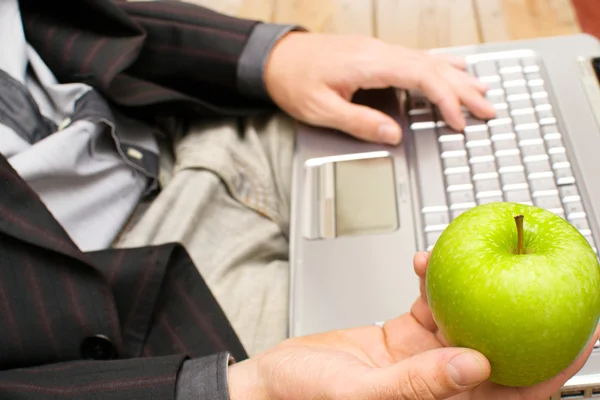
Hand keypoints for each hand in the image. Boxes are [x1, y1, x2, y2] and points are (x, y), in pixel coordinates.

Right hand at [228, 252, 599, 399]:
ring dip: (470, 285)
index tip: (581, 335)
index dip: (553, 368)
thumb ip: (418, 383)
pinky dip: (432, 281)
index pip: (513, 391)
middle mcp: (439, 384)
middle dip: (522, 313)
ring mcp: (422, 359)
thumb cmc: (305, 398)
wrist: (274, 382)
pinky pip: (431, 304)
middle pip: (499, 348)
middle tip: (543, 274)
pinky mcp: (403, 337)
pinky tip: (423, 265)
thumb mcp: (360, 393)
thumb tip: (476, 364)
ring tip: (464, 254)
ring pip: (466, 318)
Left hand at [264, 33, 495, 144]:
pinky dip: (439, 67)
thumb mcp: (321, 109)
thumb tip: (393, 134)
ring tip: (482, 91)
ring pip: (428, 60)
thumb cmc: (295, 81)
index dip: (446, 100)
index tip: (460, 122)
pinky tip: (451, 69)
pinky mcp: (375, 54)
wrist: (277, 58)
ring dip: (457, 77)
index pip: (422, 78)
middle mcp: (380, 53)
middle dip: (464, 90)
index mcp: (370, 64)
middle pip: (433, 67)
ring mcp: (379, 51)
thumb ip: (359, 122)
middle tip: (489, 109)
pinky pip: (416, 58)